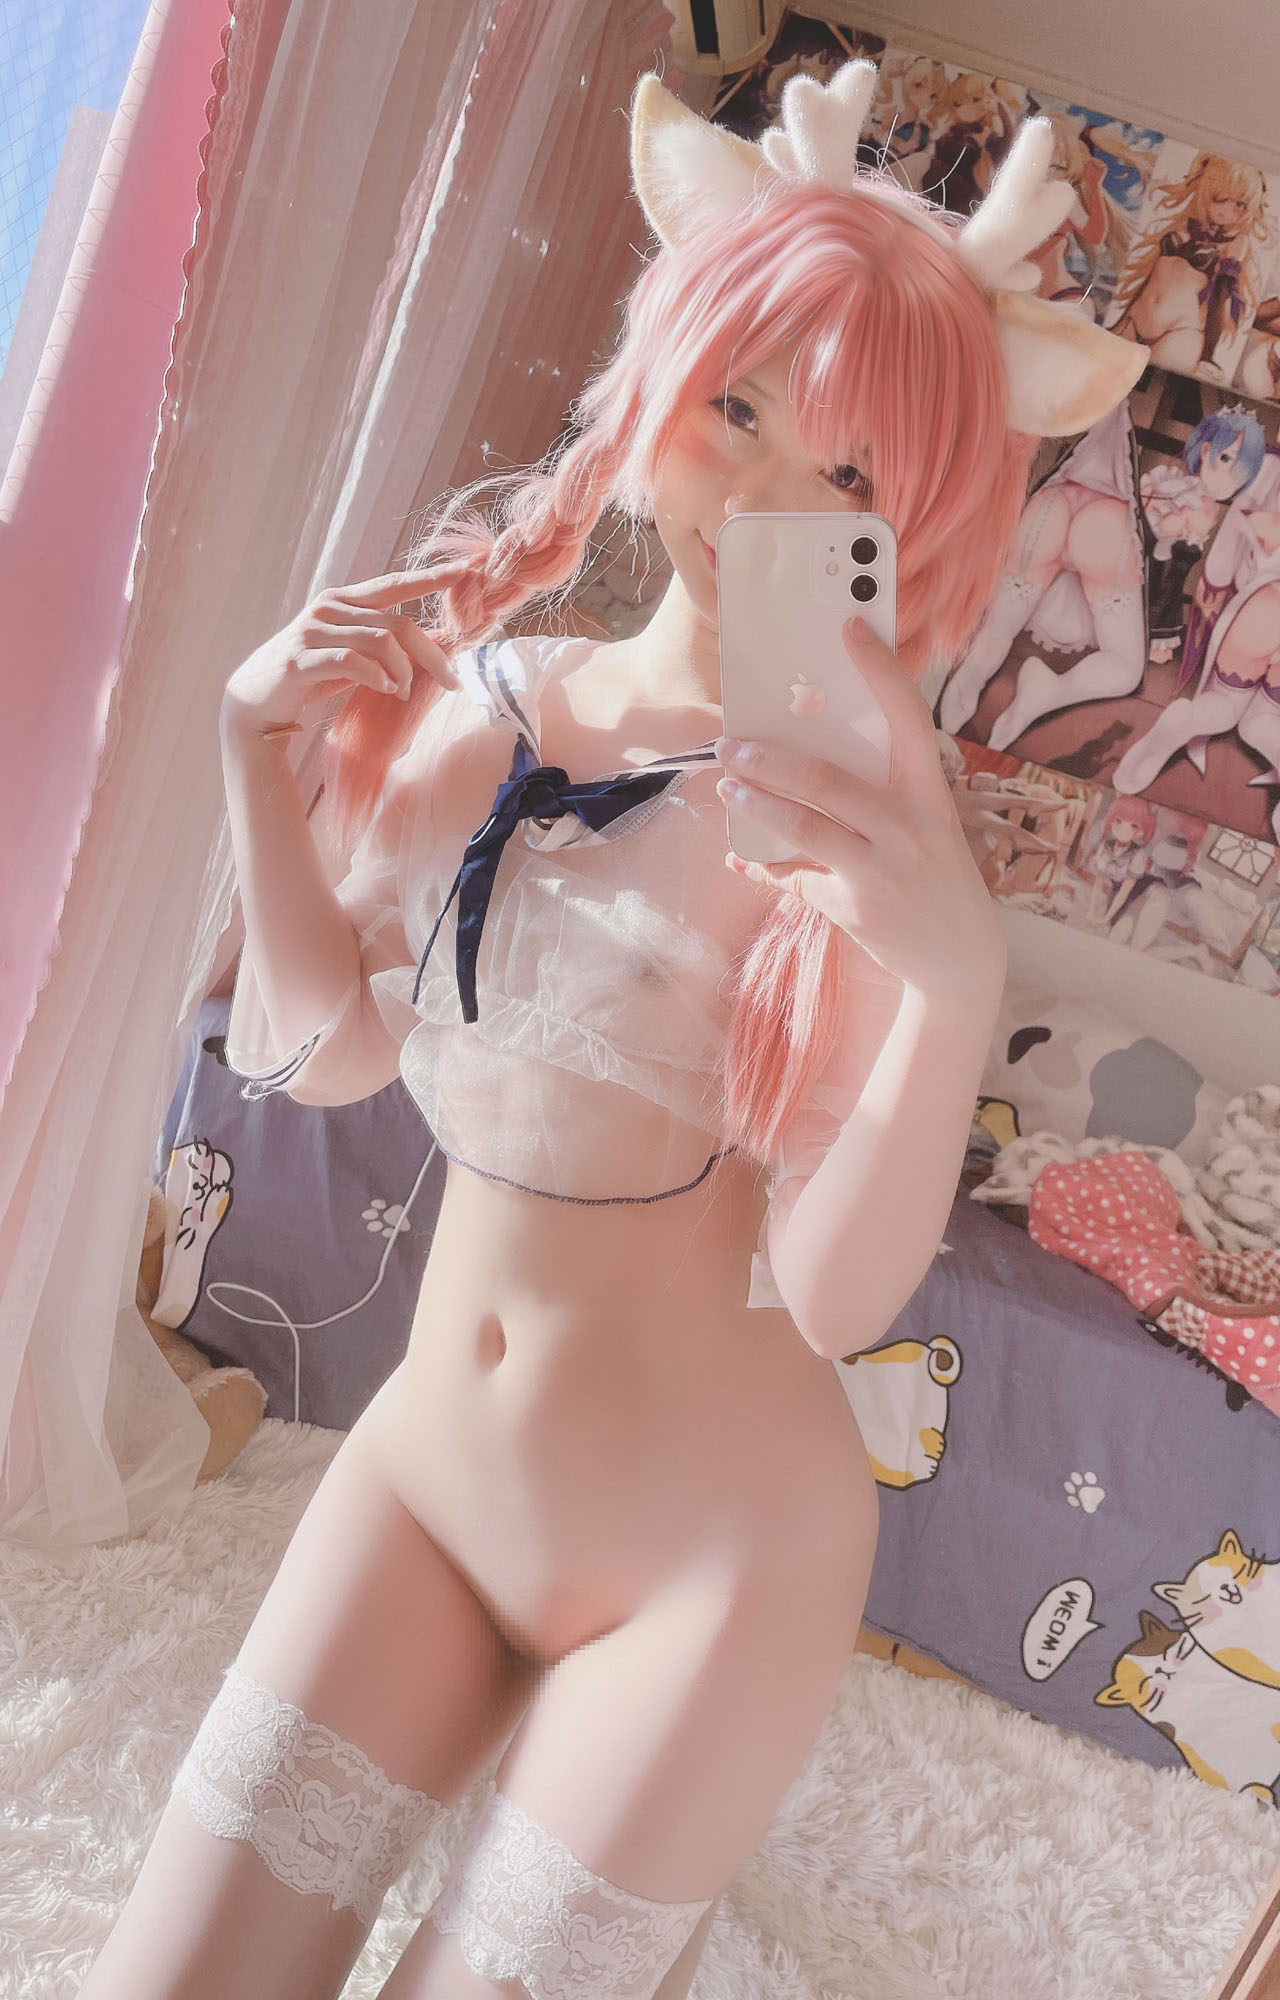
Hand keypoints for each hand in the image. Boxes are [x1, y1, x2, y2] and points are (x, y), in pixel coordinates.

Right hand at [220, 564, 467, 738]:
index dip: (430, 576)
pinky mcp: (300, 659)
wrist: (254, 701)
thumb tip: (433, 641)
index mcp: (342, 600)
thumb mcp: (350, 653)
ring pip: (380, 641)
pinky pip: (352, 661)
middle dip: (432, 653)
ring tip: (403, 691)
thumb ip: (381, 642)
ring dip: (403, 671)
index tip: (466, 570)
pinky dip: (378, 677)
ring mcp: (312, 631)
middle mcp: (328, 608)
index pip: (394, 583)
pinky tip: (386, 690)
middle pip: (398, 622)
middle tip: (452, 681)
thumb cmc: (310, 676)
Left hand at [714, 617, 1006, 997]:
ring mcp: (879, 869)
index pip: (907, 717)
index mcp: (930, 791)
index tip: (848, 627)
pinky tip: (736, 858)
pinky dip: (759, 866)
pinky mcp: (852, 907)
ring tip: (726, 789)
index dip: (878, 669)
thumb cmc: (934, 872)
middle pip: (826, 779)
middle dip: (769, 759)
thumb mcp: (925, 823)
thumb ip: (879, 791)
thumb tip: (803, 751)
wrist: (960, 957)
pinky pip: (792, 877)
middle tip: (729, 743)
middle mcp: (907, 826)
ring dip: (754, 806)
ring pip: (802, 828)